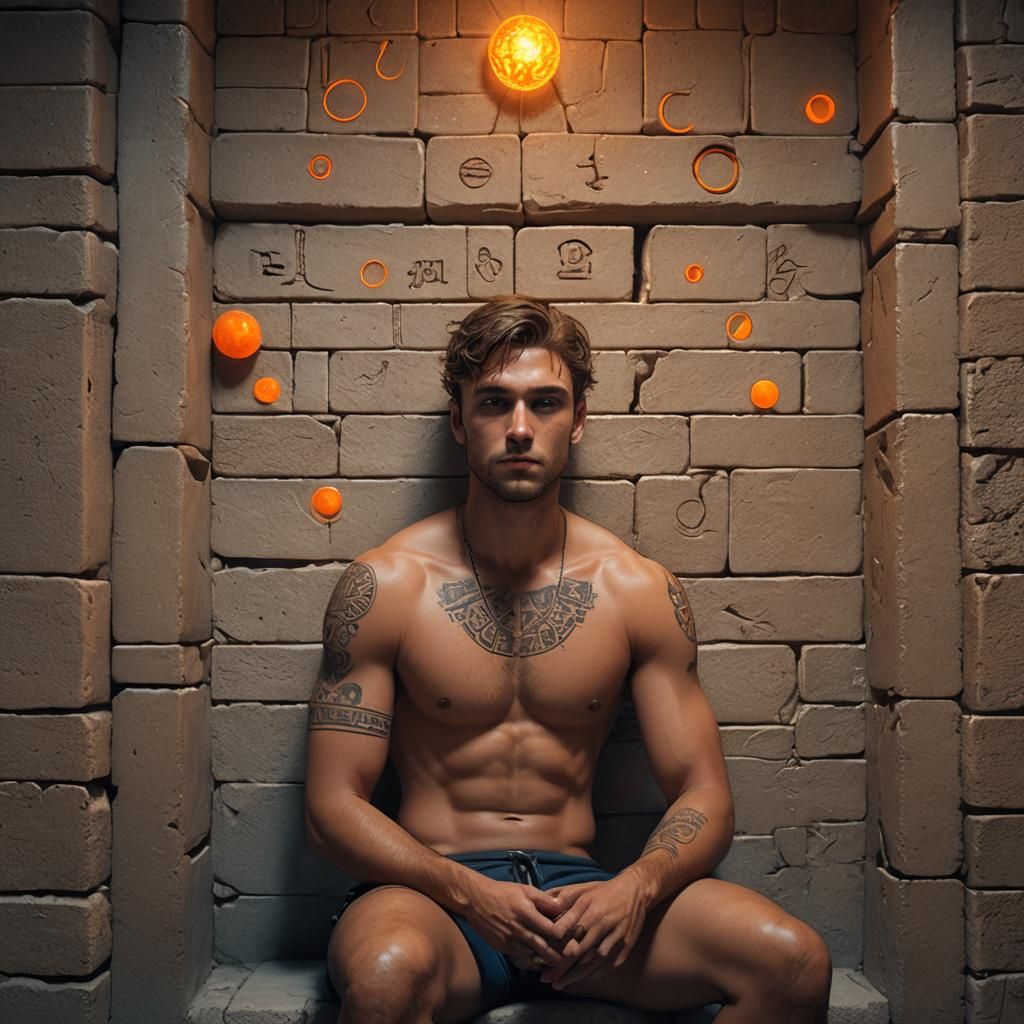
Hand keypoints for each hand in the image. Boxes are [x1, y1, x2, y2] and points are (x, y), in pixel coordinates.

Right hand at [461, 876, 566, 970]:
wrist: (476, 900)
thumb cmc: (503, 892)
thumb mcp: (525, 889)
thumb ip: (544, 899)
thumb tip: (562, 907)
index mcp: (525, 911)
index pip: (549, 928)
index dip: (562, 935)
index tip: (572, 938)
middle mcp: (518, 928)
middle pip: (542, 946)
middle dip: (556, 955)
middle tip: (568, 959)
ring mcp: (509, 940)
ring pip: (531, 956)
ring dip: (544, 962)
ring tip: (557, 965)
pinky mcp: (502, 947)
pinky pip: (520, 958)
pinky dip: (530, 962)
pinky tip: (539, 963)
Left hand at [540, 875, 648, 989]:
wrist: (635, 891)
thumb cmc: (604, 892)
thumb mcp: (584, 890)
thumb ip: (566, 899)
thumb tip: (548, 905)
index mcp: (591, 910)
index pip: (569, 934)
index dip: (556, 947)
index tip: (543, 959)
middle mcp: (602, 925)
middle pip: (579, 952)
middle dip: (562, 968)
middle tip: (547, 979)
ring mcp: (615, 938)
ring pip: (593, 963)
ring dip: (576, 975)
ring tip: (561, 984)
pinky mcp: (625, 947)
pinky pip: (608, 965)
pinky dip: (594, 973)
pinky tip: (582, 978)